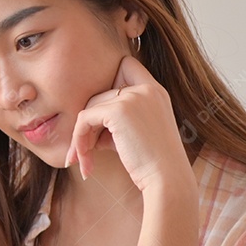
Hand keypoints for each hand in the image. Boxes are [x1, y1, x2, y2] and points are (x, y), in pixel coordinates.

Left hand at [64, 56, 192, 191]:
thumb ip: (114, 122)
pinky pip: (84, 119)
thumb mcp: (134, 134)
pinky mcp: (118, 110)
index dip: (109, 84)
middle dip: (89, 123)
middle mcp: (147, 89)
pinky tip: (84, 162)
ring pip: (90, 108)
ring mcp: (133, 97)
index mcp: (156, 91)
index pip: (126, 66)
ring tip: (82, 161)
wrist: (167, 179)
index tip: (100, 116)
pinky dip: (78, 140)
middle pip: (100, 94)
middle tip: (83, 150)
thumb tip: (84, 121)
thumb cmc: (151, 164)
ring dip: (80, 136)